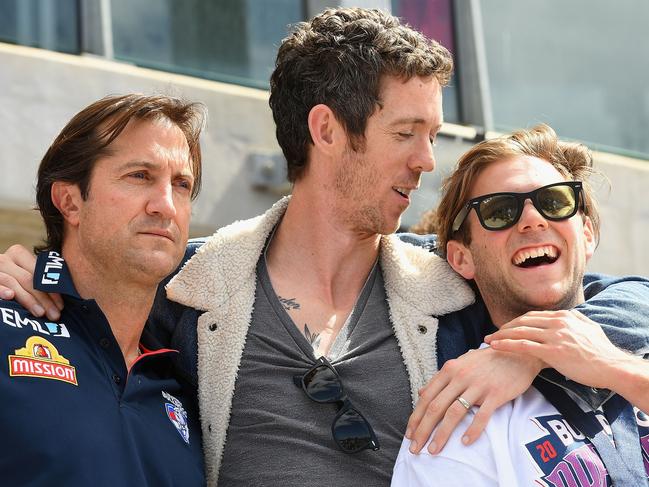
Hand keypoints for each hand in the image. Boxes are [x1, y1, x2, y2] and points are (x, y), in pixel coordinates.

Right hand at [0, 244, 62, 319]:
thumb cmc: (14, 283)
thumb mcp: (27, 277)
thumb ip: (40, 282)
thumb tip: (61, 302)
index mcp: (18, 254)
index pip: (39, 272)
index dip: (52, 289)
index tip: (61, 306)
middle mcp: (5, 259)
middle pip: (28, 279)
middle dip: (44, 298)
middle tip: (54, 315)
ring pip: (13, 282)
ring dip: (28, 299)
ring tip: (40, 313)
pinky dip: (2, 290)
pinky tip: (10, 296)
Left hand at [405, 346, 542, 454]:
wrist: (518, 352)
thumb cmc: (487, 360)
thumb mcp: (460, 363)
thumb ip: (441, 378)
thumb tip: (421, 392)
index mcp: (449, 369)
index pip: (427, 397)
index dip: (416, 417)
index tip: (410, 434)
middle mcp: (460, 376)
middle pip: (436, 407)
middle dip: (423, 430)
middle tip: (415, 448)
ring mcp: (478, 385)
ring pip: (454, 412)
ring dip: (442, 434)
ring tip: (434, 449)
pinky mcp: (496, 394)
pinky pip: (482, 415)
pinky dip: (473, 430)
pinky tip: (465, 442)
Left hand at [485, 309, 630, 389]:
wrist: (612, 367)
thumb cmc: (602, 352)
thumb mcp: (590, 328)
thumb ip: (577, 319)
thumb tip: (569, 315)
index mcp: (564, 316)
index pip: (533, 316)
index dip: (516, 322)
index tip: (506, 327)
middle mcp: (557, 323)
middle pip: (523, 322)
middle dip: (505, 327)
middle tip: (492, 334)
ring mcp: (554, 336)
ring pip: (520, 332)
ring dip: (500, 335)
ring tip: (488, 340)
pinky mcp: (552, 351)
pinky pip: (523, 345)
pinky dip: (506, 345)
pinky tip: (495, 346)